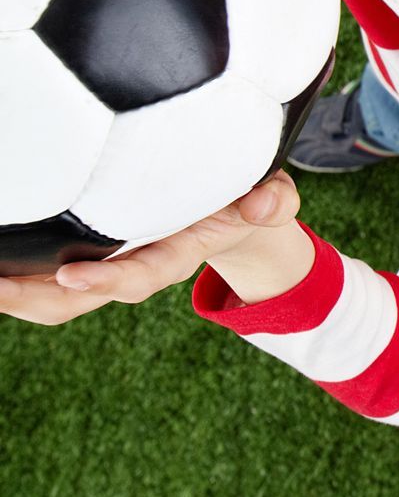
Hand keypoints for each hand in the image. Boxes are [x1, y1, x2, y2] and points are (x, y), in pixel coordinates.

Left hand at [0, 172, 301, 324]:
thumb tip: (264, 204)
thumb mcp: (273, 197)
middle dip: (36, 299)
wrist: (240, 215)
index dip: (110, 279)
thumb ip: (273, 200)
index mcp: (177, 253)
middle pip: (81, 300)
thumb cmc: (251, 198)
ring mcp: (112, 262)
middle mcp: (137, 265)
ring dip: (16, 294)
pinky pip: (49, 273)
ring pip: (56, 297)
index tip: (71, 275)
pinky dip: (19, 273)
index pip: (142, 273)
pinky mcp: (95, 250)